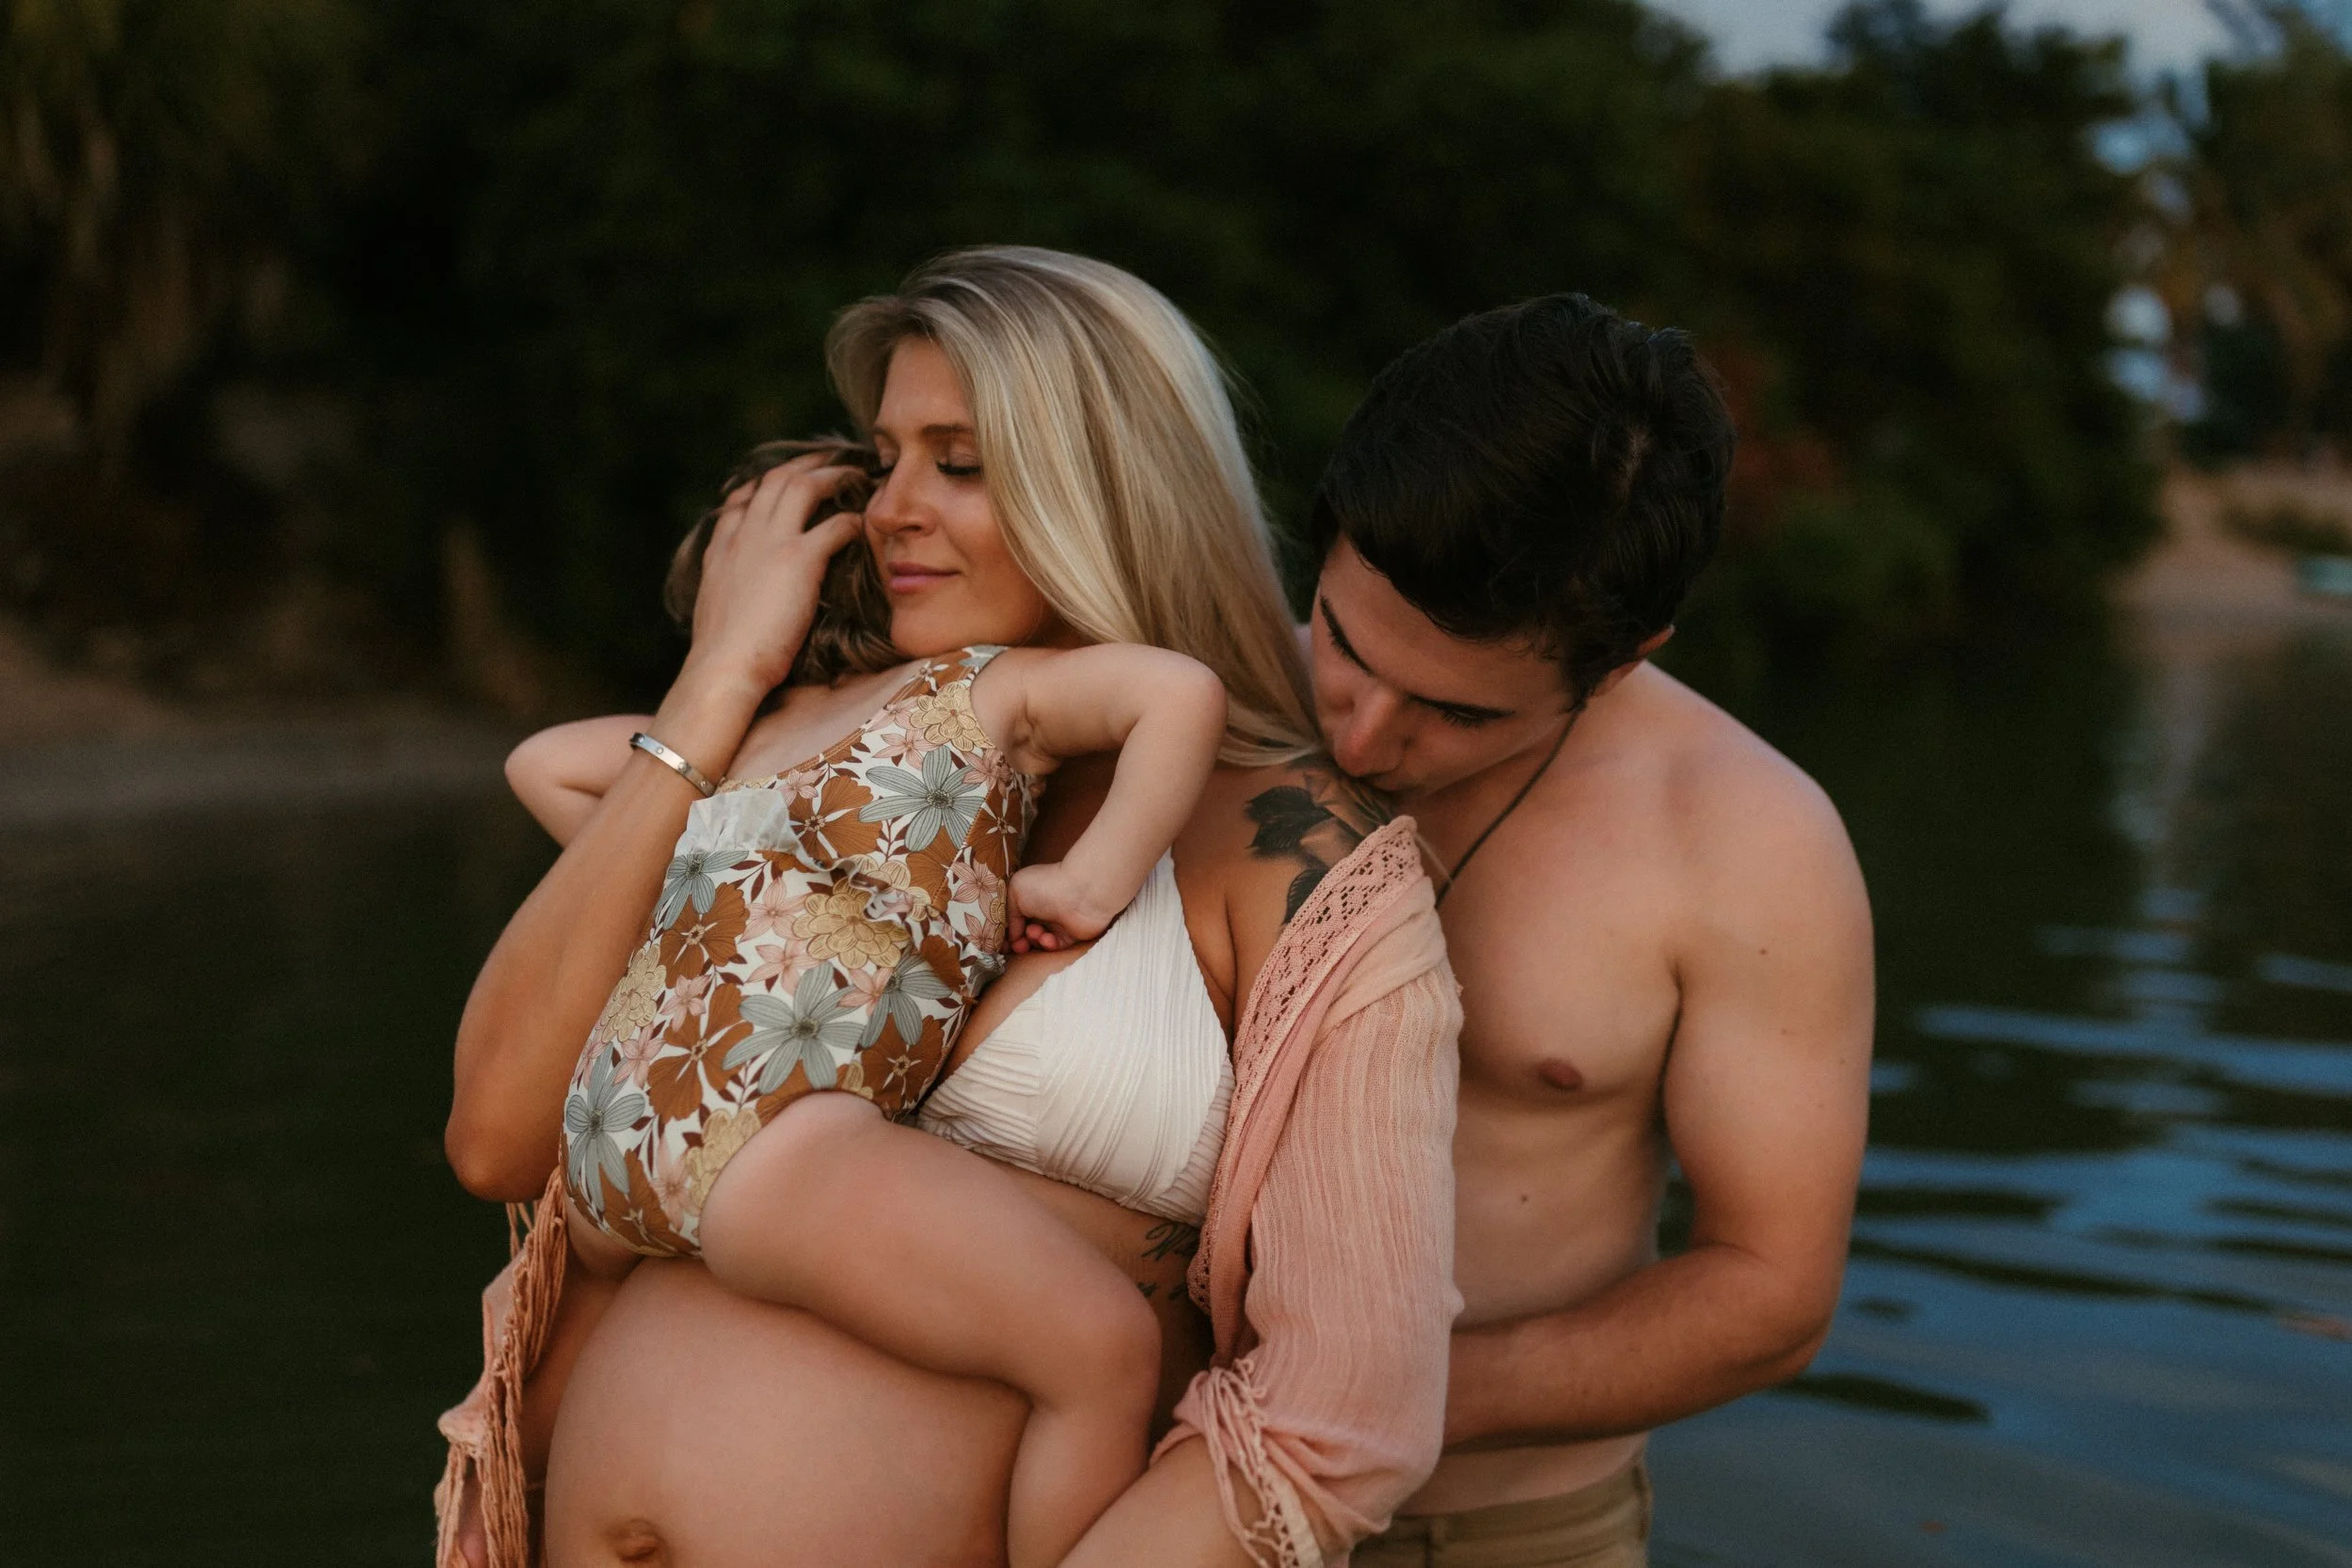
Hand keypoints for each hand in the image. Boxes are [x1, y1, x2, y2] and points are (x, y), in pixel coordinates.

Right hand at [682, 453, 866, 699]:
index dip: (768, 483)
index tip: (789, 478)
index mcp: (722, 547)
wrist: (722, 668)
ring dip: (833, 475)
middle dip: (808, 462)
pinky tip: (865, 523)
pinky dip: (852, 519)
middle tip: (832, 456)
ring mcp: (771, 543)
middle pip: (777, 479)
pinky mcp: (799, 560)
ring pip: (804, 486)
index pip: (744, 498)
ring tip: (857, 474)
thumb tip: (739, 596)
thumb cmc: (722, 656)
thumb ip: (728, 590)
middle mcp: (744, 535)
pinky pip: (835, 524)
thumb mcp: (715, 611)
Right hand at [1005, 860, 1126, 953]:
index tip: (999, 941)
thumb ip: (1008, 914)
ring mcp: (1056, 923)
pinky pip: (1054, 947)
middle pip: (1024, 932)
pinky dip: (1048, 945)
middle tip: (1016, 945)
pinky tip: (1048, 938)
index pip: (1014, 918)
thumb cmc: (1046, 885)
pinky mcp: (1070, 936)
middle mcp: (1042, 910)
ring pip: (1037, 941)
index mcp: (1029, 897)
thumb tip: (1013, 935)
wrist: (1081, 892)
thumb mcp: (1015, 892)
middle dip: (1018, 941)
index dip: (1006, 931)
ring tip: (1035, 932)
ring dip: (1033, 940)